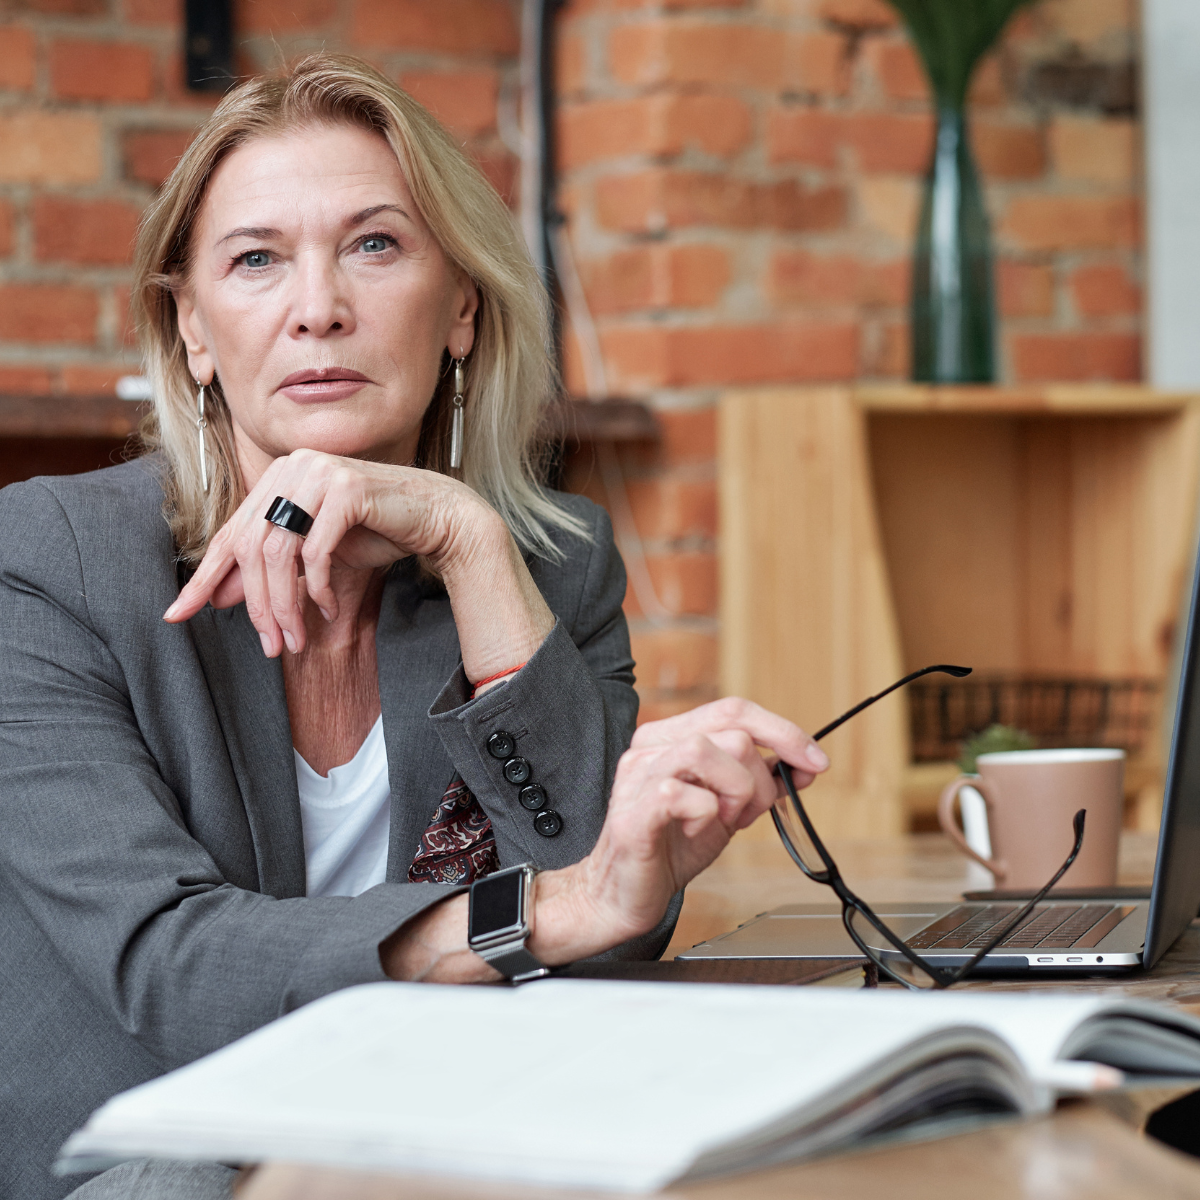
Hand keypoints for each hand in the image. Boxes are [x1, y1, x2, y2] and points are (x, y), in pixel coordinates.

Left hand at [162, 450, 552, 674]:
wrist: (437, 517)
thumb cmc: (377, 531)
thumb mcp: (314, 554)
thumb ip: (270, 568)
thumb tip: (217, 597)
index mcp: (278, 475)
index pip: (230, 533)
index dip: (203, 577)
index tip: (176, 615)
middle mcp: (293, 466)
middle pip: (251, 547)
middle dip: (256, 605)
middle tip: (270, 646)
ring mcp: (319, 472)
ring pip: (278, 552)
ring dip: (284, 605)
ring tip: (296, 639)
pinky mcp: (347, 488)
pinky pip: (316, 550)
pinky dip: (317, 588)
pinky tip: (326, 610)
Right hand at [529, 698, 828, 963]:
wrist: (621, 894)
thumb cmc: (669, 848)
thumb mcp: (726, 809)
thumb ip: (758, 783)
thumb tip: (802, 765)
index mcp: (670, 738)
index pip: (733, 709)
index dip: (782, 731)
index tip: (815, 760)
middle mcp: (651, 748)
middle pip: (731, 731)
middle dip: (759, 778)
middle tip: (746, 814)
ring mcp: (638, 776)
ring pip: (707, 750)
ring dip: (734, 792)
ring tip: (722, 820)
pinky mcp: (634, 811)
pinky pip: (684, 794)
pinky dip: (707, 815)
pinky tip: (698, 830)